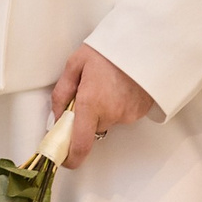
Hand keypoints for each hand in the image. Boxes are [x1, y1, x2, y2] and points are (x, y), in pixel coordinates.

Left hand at [50, 44, 153, 167]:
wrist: (146, 41)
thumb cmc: (110, 48)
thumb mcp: (76, 63)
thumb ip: (62, 92)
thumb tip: (56, 116)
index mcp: (90, 102)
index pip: (80, 144)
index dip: (71, 158)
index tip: (65, 160)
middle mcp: (110, 113)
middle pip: (91, 128)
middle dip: (86, 117)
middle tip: (88, 92)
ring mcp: (127, 114)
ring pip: (107, 121)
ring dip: (103, 109)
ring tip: (108, 83)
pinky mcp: (140, 112)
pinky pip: (122, 115)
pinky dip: (118, 105)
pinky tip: (121, 86)